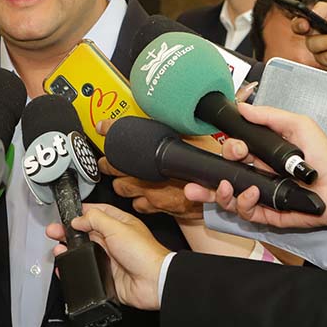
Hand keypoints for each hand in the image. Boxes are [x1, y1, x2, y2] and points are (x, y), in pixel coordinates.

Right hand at [46, 203, 169, 310]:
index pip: (97, 213)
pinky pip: (85, 271)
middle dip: (68, 231)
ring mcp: (109, 259)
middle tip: (54, 231)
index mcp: (119, 224)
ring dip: (68, 250)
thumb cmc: (144, 253)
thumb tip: (78, 219)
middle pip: (86, 233)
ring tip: (57, 248)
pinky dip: (73, 269)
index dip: (81, 212)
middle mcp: (114, 241)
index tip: (66, 213)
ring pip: (83, 252)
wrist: (154, 283)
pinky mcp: (106, 277)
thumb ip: (95, 219)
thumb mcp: (117, 227)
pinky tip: (64, 267)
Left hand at [95, 119, 218, 219]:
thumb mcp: (192, 136)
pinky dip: (139, 200)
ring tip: (124, 175)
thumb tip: (139, 118)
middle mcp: (148, 179)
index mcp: (152, 157)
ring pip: (123, 190)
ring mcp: (152, 196)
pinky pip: (140, 205)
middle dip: (109, 165)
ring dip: (122, 183)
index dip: (109, 137)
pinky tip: (143, 193)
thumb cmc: (211, 165)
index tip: (103, 131)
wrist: (223, 195)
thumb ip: (170, 126)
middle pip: (114, 171)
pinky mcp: (160, 209)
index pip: (119, 147)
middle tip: (108, 159)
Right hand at [183, 104, 326, 237]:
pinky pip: (245, 213)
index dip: (229, 147)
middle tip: (231, 162)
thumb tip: (242, 107)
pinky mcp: (268, 214)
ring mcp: (263, 195)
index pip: (235, 151)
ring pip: (229, 196)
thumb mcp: (298, 126)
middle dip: (216, 168)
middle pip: (225, 173)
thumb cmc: (325, 156)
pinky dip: (243, 204)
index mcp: (264, 154)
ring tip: (227, 186)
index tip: (236, 145)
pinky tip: (252, 194)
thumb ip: (268, 116)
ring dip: (221, 191)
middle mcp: (260, 174)